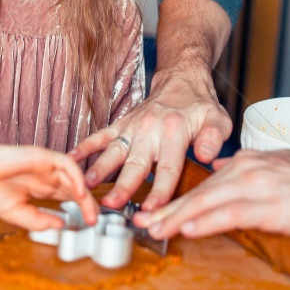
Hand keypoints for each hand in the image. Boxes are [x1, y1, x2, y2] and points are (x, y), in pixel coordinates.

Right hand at [0, 142, 98, 230]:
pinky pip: (65, 164)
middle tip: (95, 222)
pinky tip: (79, 193)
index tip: (87, 226)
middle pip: (74, 189)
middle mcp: (45, 175)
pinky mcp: (41, 156)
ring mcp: (45, 165)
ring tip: (91, 212)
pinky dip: (75, 177)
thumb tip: (61, 225)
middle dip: (87, 205)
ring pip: (74, 177)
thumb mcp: (15, 213)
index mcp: (40, 188)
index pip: (67, 198)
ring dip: (85, 194)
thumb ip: (38, 220)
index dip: (79, 210)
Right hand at [70, 66, 231, 211]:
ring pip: (114, 151)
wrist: (181, 79)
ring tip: (85, 185)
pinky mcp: (122, 124)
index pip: (168, 168)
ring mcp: (133, 127)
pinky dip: (85, 147)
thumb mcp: (218, 119)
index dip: (160, 191)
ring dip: (99, 169)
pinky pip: (101, 136)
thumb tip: (207, 156)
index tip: (152, 210)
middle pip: (135, 164)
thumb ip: (214, 138)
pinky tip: (71, 158)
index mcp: (175, 132)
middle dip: (123, 186)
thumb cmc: (200, 105)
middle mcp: (151, 130)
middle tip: (112, 205)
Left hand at [133, 148, 289, 239]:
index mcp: (245, 163)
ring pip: (206, 203)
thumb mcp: (276, 167)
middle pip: (197, 194)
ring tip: (153, 230)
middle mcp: (245, 171)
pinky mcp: (271, 206)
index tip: (154, 212)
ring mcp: (256, 187)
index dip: (176, 200)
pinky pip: (231, 213)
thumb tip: (220, 173)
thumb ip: (247, 171)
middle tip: (139, 222)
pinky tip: (189, 228)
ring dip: (176, 218)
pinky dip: (207, 221)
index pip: (203, 185)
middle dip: (166, 210)